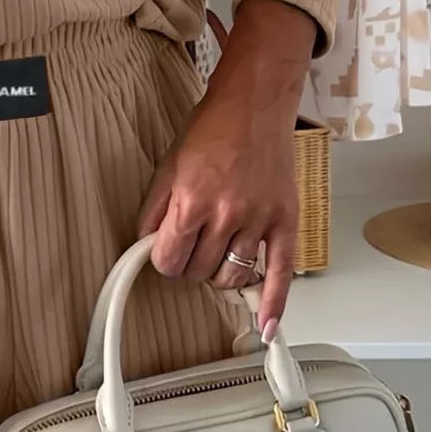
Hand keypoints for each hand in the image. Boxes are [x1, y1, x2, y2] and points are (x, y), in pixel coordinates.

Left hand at [137, 0, 315, 335]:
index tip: (165, 252)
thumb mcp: (168, 166)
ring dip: (217, 274)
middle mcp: (226, 214)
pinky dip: (274, 302)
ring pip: (231, 276)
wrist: (254, 105)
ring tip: (215, 255)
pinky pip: (281, 272)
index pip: (168, 260)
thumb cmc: (212, 129)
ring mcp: (258, 220)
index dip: (162, 259)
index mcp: (192, 201)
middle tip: (191, 246)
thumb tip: (145, 244)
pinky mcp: (285, 221)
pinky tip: (267, 326)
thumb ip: (155, 210)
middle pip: (198, 272)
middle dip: (189, 265)